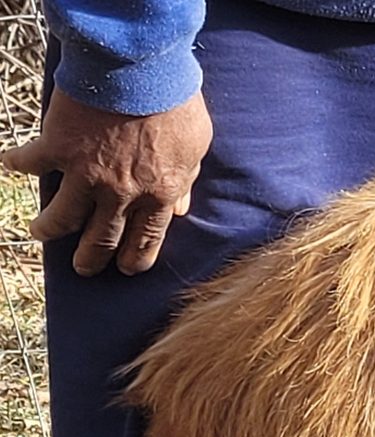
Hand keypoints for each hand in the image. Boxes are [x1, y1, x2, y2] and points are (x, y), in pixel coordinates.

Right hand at [0, 89, 211, 275]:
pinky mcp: (57, 147)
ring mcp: (87, 174)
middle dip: (92, 258)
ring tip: (41, 234)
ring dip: (50, 228)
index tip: (127, 269)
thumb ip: (187, 180)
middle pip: (103, 238)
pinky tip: (9, 164)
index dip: (136, 259)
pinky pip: (31, 162)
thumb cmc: (175, 102)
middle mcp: (122, 194)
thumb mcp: (195, 146)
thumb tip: (182, 208)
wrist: (139, 68)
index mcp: (159, 195)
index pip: (147, 240)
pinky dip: (17, 163)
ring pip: (64, 216)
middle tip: (84, 268)